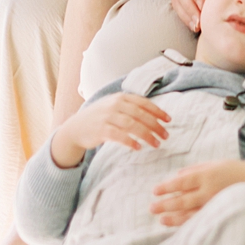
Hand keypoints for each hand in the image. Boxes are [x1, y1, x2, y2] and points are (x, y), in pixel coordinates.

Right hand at [51, 92, 170, 168]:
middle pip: (140, 114)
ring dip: (146, 135)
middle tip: (166, 135)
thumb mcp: (114, 106)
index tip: (168, 120)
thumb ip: (130, 107)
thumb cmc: (99, 118)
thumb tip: (153, 114)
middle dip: (155, 125)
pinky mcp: (101, 130)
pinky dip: (130, 141)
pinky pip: (119, 136)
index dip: (157, 111)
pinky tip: (138, 147)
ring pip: (132, 125)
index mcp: (121, 97)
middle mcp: (115, 104)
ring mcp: (107, 117)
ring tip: (156, 144)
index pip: (143, 103)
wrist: (76, 127)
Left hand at [151, 159, 244, 225]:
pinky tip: (177, 225)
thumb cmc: (234, 171)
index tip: (154, 191)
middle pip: (182, 199)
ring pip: (189, 213)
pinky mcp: (219, 215)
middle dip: (165, 204)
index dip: (167, 187)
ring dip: (173, 217)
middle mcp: (208, 191)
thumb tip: (178, 175)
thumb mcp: (215, 164)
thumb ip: (196, 170)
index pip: (181, 182)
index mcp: (206, 175)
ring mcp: (213, 205)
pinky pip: (200, 221)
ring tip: (161, 219)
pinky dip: (187, 224)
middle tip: (151, 207)